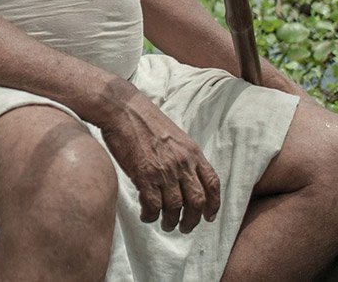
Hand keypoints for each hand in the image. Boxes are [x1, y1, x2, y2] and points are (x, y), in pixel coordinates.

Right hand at [97, 91, 219, 232]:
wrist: (124, 110)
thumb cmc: (145, 121)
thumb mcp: (175, 137)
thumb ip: (183, 157)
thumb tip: (184, 179)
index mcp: (192, 152)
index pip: (212, 183)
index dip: (213, 204)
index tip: (208, 216)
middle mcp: (182, 163)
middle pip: (197, 201)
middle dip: (193, 220)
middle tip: (184, 227)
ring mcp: (164, 170)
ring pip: (175, 208)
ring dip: (171, 222)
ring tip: (165, 225)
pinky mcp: (145, 175)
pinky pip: (153, 206)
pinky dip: (151, 215)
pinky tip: (146, 215)